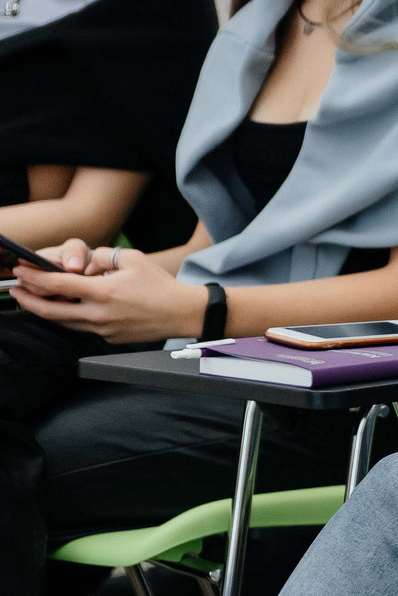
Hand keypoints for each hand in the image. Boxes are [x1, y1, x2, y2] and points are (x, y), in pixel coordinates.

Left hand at [12, 244, 205, 343]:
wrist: (183, 313)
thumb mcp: (132, 259)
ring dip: (43, 310)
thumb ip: (102, 257)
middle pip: (49, 310)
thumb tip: (84, 263)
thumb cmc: (160, 285)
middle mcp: (98, 314)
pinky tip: (63, 309)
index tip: (21, 270)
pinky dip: (66, 317)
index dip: (34, 277)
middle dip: (26, 299)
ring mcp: (102, 329)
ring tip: (32, 300)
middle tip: (15, 290)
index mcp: (102, 292)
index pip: (57, 284)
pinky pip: (80, 327)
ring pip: (62, 322)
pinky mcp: (109, 338)